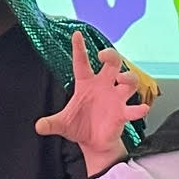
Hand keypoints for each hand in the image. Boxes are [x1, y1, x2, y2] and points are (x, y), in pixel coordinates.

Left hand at [36, 31, 147, 174]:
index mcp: (86, 83)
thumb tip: (38, 126)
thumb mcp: (62, 123)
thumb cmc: (80, 126)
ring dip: (128, 77)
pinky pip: (133, 109)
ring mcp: (116, 98)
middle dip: (112, 55)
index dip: (79, 48)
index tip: (77, 34)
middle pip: (113, 63)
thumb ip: (51, 123)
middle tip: (104, 55)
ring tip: (121, 78)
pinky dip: (139, 109)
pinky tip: (140, 109)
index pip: (82, 62)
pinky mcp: (123, 113)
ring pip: (129, 81)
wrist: (93, 143)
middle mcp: (104, 86)